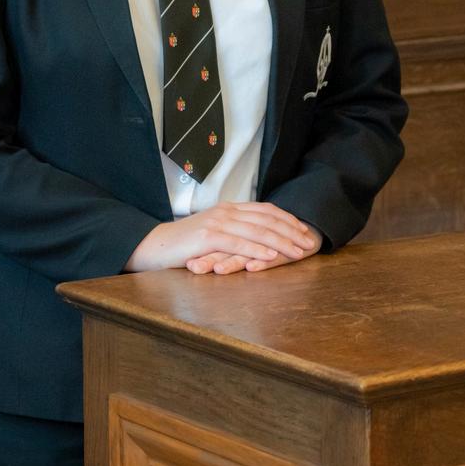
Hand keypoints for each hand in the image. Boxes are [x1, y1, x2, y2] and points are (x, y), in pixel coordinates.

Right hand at [124, 202, 318, 272]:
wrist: (156, 246)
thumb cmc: (185, 244)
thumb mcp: (213, 233)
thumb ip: (234, 232)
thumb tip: (257, 240)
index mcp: (228, 208)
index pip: (264, 210)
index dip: (286, 219)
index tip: (303, 230)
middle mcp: (225, 211)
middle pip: (266, 219)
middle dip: (291, 231)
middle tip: (308, 242)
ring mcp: (217, 222)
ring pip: (257, 230)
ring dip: (281, 242)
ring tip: (298, 252)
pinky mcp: (208, 237)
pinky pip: (239, 243)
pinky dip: (258, 249)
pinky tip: (272, 256)